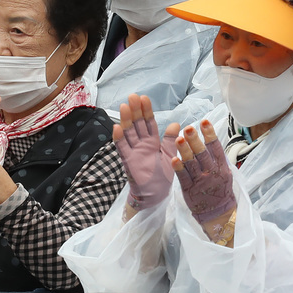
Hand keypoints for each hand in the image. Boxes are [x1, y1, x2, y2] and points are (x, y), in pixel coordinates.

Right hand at [115, 94, 179, 209]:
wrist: (155, 195)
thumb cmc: (163, 177)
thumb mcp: (170, 156)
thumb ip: (170, 141)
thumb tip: (176, 123)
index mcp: (152, 142)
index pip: (149, 123)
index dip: (146, 111)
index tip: (144, 98)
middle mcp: (141, 144)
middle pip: (137, 124)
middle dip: (135, 111)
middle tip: (132, 96)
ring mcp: (133, 152)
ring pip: (129, 133)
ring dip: (126, 120)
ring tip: (124, 107)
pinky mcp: (128, 162)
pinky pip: (123, 149)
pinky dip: (119, 139)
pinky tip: (117, 128)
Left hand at [173, 120, 236, 229]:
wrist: (217, 213)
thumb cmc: (220, 189)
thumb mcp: (225, 172)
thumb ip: (217, 157)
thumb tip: (209, 136)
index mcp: (221, 167)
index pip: (216, 148)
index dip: (210, 134)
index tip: (204, 122)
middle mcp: (211, 173)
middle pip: (202, 154)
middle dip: (195, 140)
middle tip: (188, 128)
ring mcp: (200, 182)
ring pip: (191, 164)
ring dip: (184, 151)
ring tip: (178, 139)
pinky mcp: (188, 190)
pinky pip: (183, 177)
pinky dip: (178, 168)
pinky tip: (174, 159)